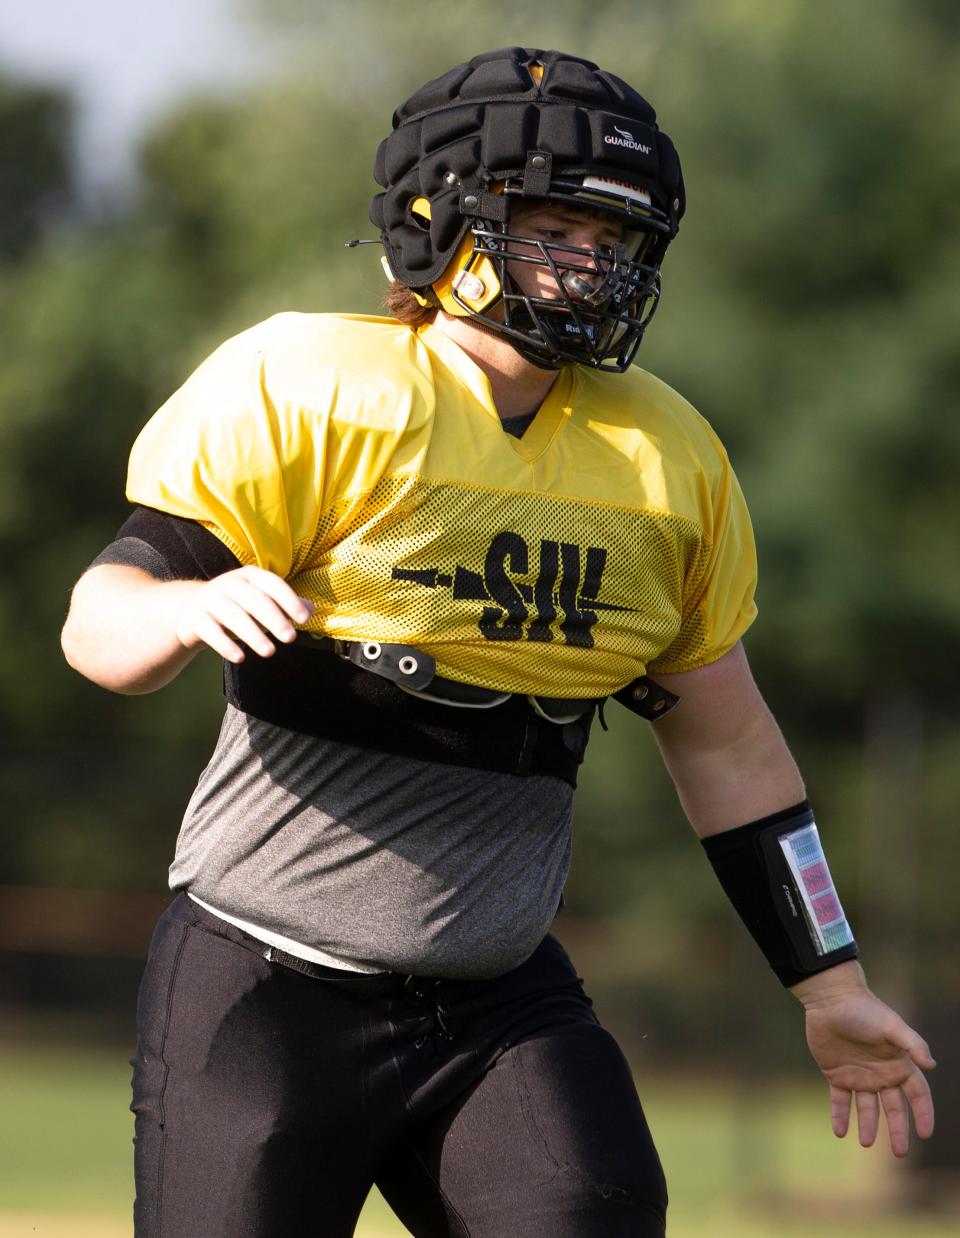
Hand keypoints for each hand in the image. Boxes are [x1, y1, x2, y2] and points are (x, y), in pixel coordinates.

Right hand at [173, 566, 314, 662]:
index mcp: (249, 576)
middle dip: (274, 618)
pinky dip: (225, 645)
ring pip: (233, 616)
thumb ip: (285, 605)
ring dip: (253, 634)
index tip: (304, 619)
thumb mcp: (260, 602)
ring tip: (270, 652)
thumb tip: (312, 609)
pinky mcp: (195, 619)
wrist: (189, 611)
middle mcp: (229, 584)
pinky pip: (210, 631)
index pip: (273, 584)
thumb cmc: (236, 606)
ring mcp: (209, 600)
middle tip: (290, 638)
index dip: (289, 600)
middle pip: (254, 599)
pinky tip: (240, 658)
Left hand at [794, 963, 934, 1156]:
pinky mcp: (835, 1075)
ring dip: (867, 1126)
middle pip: (893, 1108)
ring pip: (866, 1108)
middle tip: (900, 1152)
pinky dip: (839, 1116)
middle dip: (897, 1130)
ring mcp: (858, 1076)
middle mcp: (881, 1074)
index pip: (917, 1094)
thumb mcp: (892, 1026)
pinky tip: (839, 1132)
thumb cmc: (864, 1010)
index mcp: (898, 1064)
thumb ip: (913, 1044)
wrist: (830, 999)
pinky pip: (839, 1101)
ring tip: (865, 1143)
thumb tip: (932, 1065)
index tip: (925, 1133)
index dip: (923, 1113)